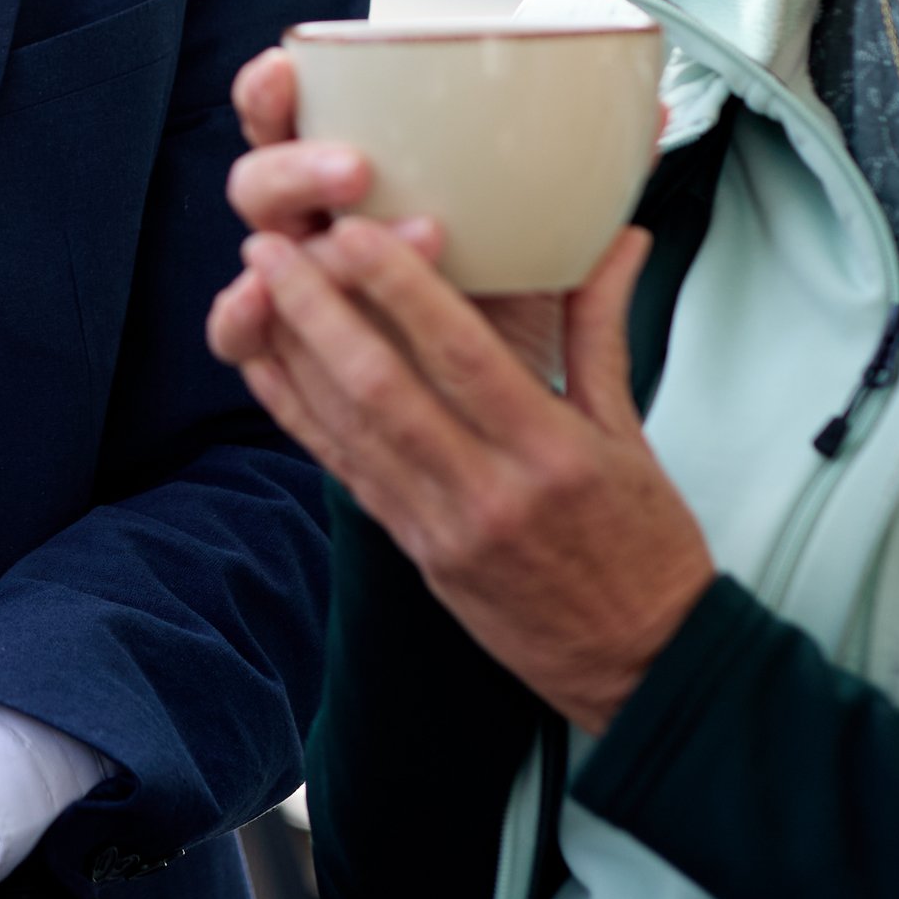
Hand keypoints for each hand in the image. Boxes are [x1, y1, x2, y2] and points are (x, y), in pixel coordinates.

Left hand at [209, 208, 712, 736]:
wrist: (640, 665)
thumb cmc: (644, 543)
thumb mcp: (631, 431)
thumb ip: (602, 328)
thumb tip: (619, 237)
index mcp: (550, 452)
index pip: (462, 356)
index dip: (400, 290)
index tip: (352, 232)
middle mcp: (487, 490)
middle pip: (383, 389)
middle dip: (317, 313)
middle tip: (272, 248)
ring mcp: (441, 526)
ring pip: (348, 429)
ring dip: (294, 353)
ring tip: (254, 288)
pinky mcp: (414, 549)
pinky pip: (344, 471)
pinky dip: (299, 413)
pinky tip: (267, 365)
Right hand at [221, 46, 560, 381]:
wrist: (506, 410)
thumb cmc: (509, 302)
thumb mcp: (546, 241)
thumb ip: (584, 180)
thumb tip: (649, 115)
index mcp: (358, 174)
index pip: (291, 113)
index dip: (272, 90)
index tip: (291, 64)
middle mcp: (315, 222)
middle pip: (263, 177)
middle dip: (299, 164)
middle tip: (359, 167)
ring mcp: (296, 290)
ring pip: (257, 251)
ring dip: (298, 243)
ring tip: (351, 243)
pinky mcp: (291, 355)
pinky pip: (240, 339)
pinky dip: (241, 319)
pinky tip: (260, 303)